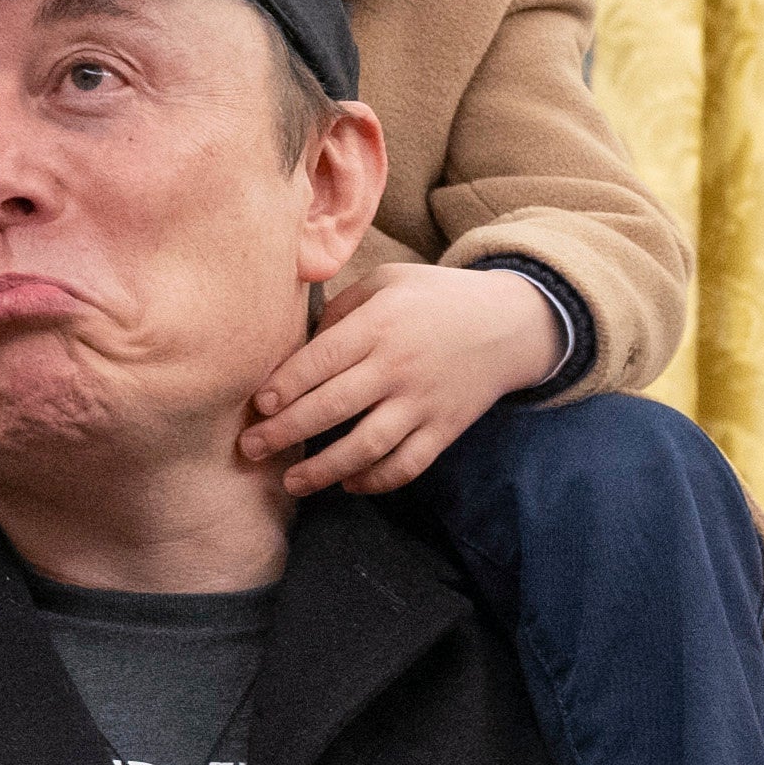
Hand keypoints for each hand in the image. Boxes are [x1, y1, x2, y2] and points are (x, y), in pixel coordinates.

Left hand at [246, 258, 563, 497]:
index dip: (284, 387)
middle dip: (285, 432)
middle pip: (332, 407)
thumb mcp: (389, 281)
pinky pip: (407, 465)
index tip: (258, 406)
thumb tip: (297, 344)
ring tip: (292, 481)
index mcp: (380, 325)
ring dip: (323, 470)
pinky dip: (376, 481)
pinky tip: (349, 483)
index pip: (320, 360)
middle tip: (251, 449)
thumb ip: (342, 308)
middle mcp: (399, 367)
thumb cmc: (438, 297)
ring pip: (366, 446)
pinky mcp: (445, 429)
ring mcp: (424, 402)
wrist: (513, 323)